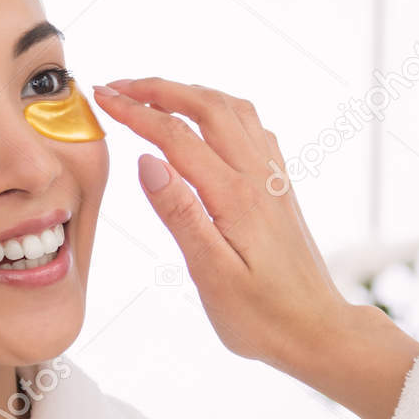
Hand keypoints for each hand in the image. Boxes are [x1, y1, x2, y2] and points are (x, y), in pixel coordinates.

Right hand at [89, 77, 349, 374]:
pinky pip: (252, 128)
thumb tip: (147, 161)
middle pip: (207, 106)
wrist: (317, 331)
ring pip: (233, 110)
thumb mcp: (211, 274)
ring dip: (191, 93)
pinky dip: (220, 110)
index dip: (135, 111)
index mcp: (235, 196)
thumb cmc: (262, 316)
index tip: (101, 97)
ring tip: (153, 95)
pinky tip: (207, 122)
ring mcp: (272, 179)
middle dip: (159, 88)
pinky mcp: (278, 188)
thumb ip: (180, 214)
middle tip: (117, 87)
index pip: (176, 136)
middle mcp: (258, 177)